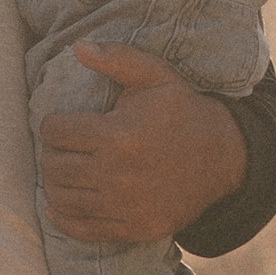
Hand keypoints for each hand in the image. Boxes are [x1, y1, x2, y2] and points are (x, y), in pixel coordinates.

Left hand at [38, 46, 245, 246]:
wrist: (224, 159)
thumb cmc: (184, 112)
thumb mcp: (157, 77)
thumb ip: (117, 59)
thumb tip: (78, 46)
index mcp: (118, 134)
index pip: (56, 132)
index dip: (52, 126)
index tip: (59, 125)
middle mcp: (117, 173)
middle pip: (55, 166)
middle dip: (51, 154)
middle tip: (59, 149)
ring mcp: (125, 205)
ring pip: (62, 198)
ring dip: (53, 184)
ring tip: (60, 172)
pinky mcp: (132, 227)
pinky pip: (82, 229)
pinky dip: (62, 218)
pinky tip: (57, 206)